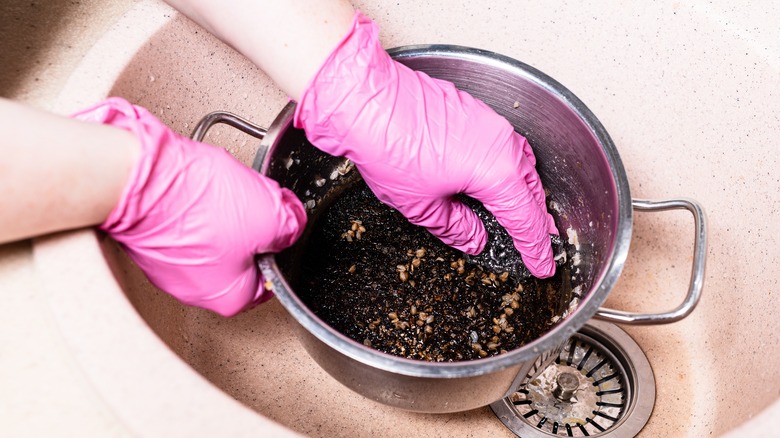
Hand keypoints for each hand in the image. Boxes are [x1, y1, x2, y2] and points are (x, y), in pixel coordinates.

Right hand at [73, 98, 305, 315]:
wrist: (140, 179)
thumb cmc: (198, 206)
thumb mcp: (270, 215)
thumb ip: (291, 226)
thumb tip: (292, 225)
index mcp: (230, 298)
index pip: (272, 278)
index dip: (280, 245)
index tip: (280, 225)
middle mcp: (196, 291)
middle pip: (243, 257)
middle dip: (250, 226)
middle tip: (249, 203)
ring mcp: (170, 267)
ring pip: (216, 238)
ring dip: (222, 213)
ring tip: (218, 193)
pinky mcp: (152, 242)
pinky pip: (188, 225)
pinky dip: (195, 206)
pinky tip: (195, 190)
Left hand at [294, 12, 557, 277]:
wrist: (366, 100)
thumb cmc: (389, 147)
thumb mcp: (422, 206)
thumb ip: (456, 227)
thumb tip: (474, 238)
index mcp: (497, 173)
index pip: (526, 219)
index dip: (535, 248)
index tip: (542, 265)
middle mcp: (502, 144)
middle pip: (531, 190)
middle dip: (536, 220)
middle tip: (540, 243)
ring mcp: (490, 122)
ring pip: (521, 163)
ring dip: (526, 191)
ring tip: (524, 212)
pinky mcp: (474, 110)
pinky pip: (504, 144)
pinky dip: (509, 166)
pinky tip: (498, 175)